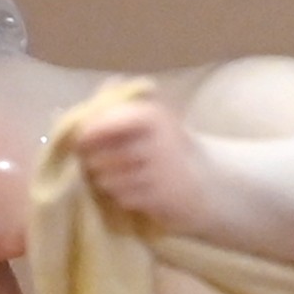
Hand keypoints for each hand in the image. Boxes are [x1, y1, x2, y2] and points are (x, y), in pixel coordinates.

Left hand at [70, 95, 215, 234]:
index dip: (85, 136)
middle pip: (95, 156)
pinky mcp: (158, 199)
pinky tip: (136, 191)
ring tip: (123, 176)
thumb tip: (88, 94)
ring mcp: (156, 173)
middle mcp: (153, 141)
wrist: (211, 183)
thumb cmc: (171, 147)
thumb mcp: (151, 117)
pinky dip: (123, 197)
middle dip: (94, 161)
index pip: (97, 126)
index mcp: (149, 115)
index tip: (83, 141)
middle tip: (105, 162)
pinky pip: (122, 198)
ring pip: (106, 179)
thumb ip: (118, 104)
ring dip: (107, 181)